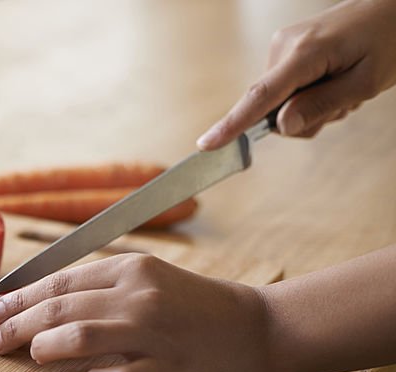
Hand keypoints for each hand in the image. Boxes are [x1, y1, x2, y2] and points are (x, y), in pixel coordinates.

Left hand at [0, 254, 273, 371]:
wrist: (261, 328)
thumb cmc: (197, 308)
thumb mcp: (150, 281)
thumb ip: (102, 289)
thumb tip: (42, 304)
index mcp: (130, 269)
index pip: (59, 281)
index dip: (19, 298)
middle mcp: (138, 296)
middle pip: (59, 308)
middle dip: (17, 325)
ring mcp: (153, 333)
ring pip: (79, 335)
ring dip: (46, 346)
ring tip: (33, 354)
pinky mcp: (169, 369)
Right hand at [197, 0, 395, 149]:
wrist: (392, 7)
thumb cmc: (389, 39)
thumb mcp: (367, 82)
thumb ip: (322, 105)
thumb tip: (281, 126)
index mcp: (305, 52)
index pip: (261, 96)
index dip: (233, 124)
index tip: (206, 144)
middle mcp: (284, 46)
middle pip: (273, 108)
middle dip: (305, 118)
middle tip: (344, 106)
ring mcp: (282, 46)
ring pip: (280, 103)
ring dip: (311, 107)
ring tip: (344, 89)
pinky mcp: (286, 49)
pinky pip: (286, 89)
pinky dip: (309, 95)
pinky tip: (334, 80)